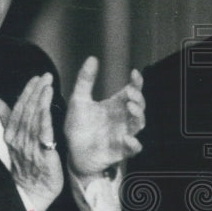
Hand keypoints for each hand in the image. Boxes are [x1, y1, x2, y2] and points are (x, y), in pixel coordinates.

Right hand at [0, 73, 62, 210]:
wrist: (32, 192)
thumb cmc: (26, 166)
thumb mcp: (13, 140)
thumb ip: (6, 118)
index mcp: (11, 135)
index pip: (18, 109)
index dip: (26, 92)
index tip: (35, 78)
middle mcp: (18, 140)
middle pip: (26, 111)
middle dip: (35, 92)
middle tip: (44, 76)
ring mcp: (30, 148)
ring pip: (34, 120)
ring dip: (40, 101)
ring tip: (48, 86)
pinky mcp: (42, 156)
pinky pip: (43, 135)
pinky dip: (45, 120)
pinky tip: (49, 108)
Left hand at [64, 57, 144, 178]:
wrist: (72, 151)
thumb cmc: (78, 127)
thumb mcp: (78, 100)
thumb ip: (85, 80)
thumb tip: (92, 58)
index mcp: (116, 105)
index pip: (132, 91)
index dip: (137, 82)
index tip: (134, 73)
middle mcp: (123, 119)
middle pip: (139, 106)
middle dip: (138, 98)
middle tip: (129, 93)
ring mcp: (124, 134)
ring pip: (139, 124)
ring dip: (138, 115)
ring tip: (130, 107)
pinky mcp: (121, 151)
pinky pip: (134, 148)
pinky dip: (134, 144)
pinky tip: (127, 138)